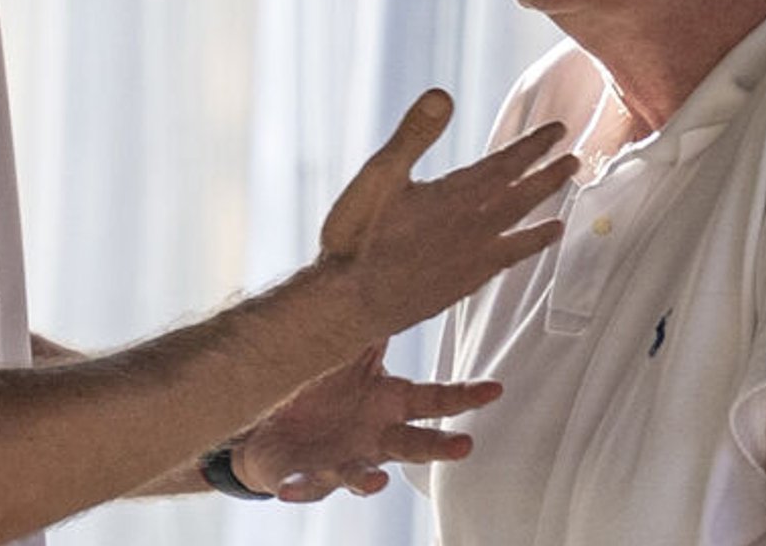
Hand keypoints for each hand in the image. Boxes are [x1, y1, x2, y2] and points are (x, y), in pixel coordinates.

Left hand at [233, 342, 502, 501]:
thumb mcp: (348, 347)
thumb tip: (404, 276)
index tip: (495, 389)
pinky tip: (288, 489)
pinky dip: (301, 488)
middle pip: (413, 444)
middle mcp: (374, 436)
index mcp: (389, 402)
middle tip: (464, 445)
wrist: (271, 414)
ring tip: (376, 479)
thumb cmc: (319, 382)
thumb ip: (375, 322)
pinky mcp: (308, 476)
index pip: (435, 399)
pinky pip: (306, 484)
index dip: (466, 395)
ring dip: (369, 479)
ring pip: (362, 475)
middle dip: (439, 446)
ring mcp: (344, 459)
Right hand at [317, 88, 573, 338]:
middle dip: (549, 177)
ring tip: (562, 219)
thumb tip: (443, 95)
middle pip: (522, 198)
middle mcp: (471, 229)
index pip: (506, 165)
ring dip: (542, 221)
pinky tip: (515, 259)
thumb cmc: (357, 237)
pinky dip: (516, 257)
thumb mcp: (378, 174)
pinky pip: (501, 266)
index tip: (559, 130)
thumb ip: (414, 135)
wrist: (350, 302)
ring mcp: (469, 261)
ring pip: (518, 235)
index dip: (534, 146)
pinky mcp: (459, 286)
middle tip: (575, 162)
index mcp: (455, 196)